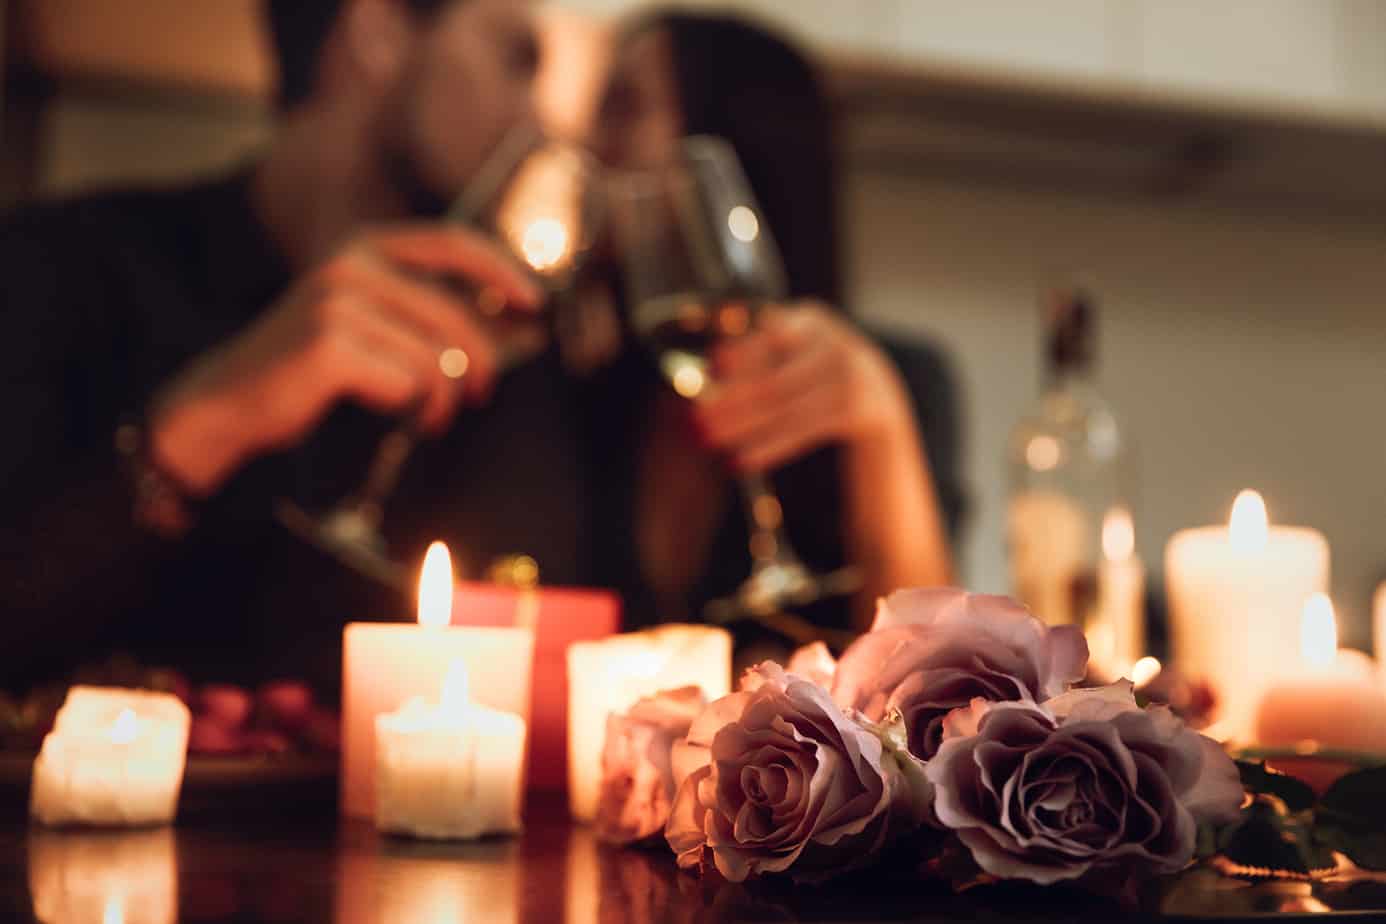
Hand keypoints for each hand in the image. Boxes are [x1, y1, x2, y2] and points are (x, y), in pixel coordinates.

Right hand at [150, 225, 541, 493]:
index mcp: (362, 248)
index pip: (450, 242)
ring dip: (443, 397)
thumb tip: (509, 323)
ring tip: (429, 416)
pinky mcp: (329, 344)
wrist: (229, 402)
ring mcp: (336, 302)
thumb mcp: (365, 321)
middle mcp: (348, 265)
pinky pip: (408, 381)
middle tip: (481, 393)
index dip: (500, 270)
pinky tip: (404, 418)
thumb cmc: (308, 369)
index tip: (534, 303)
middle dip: (481, 359)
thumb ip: (421, 311)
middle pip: (453, 312)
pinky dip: (416, 408)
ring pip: (434, 354)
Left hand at [692, 302, 912, 472]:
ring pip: (785, 408)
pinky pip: (805, 431)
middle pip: (774, 377)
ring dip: (743, 426)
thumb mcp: (795, 360)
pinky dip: (770, 447)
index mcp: (813, 322)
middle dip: (731, 400)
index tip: (712, 365)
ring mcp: (854, 379)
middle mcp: (837, 345)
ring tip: (710, 440)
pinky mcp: (861, 413)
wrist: (882, 406)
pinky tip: (741, 460)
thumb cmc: (820, 382)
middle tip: (698, 418)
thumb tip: (709, 372)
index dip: (742, 351)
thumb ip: (757, 360)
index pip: (772, 334)